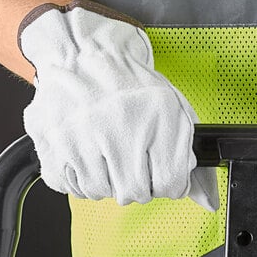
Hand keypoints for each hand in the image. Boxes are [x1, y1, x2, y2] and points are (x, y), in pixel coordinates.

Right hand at [19, 0, 217, 209]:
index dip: (169, 185)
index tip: (164, 176)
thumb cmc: (131, 86)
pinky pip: (70, 185)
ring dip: (108, 181)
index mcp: (157, 113)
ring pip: (100, 192)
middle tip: (134, 162)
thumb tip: (206, 199)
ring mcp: (79, 134)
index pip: (169, 181)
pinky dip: (81, 178)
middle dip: (139, 185)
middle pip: (134, 192)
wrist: (83, 56)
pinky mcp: (50, 142)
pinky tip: (87, 153)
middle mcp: (117, 123)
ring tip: (108, 153)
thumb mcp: (173, 109)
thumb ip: (188, 154)